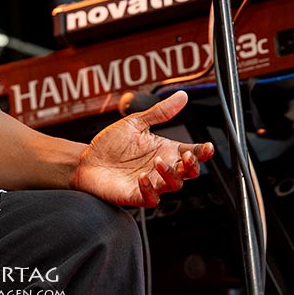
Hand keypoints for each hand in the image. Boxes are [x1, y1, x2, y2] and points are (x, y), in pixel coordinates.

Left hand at [71, 90, 213, 206]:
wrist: (86, 160)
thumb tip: (182, 96)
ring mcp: (151, 183)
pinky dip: (150, 189)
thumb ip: (160, 112)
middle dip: (192, 166)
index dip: (203, 152)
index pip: (191, 153)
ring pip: (174, 185)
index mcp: (164, 150)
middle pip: (189, 173)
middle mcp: (160, 168)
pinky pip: (151, 198)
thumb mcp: (136, 123)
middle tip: (186, 156)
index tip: (208, 147)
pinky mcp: (136, 195)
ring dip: (171, 174)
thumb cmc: (110, 143)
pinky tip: (143, 177)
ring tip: (158, 162)